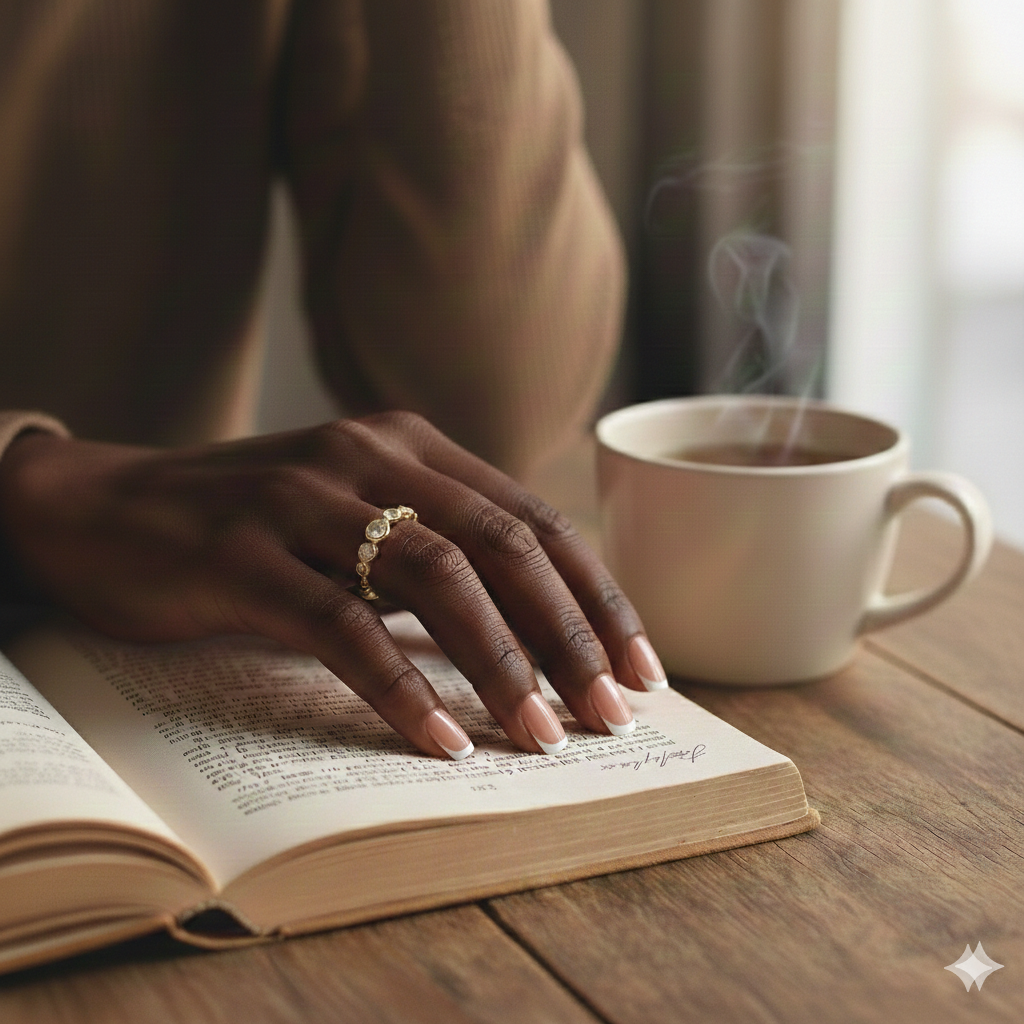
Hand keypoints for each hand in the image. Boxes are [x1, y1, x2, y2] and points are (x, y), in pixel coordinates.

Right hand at [0, 413, 667, 758]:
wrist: (104, 506)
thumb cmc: (249, 525)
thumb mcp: (353, 518)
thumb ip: (429, 550)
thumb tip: (530, 636)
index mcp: (409, 444)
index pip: (532, 520)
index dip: (595, 595)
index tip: (636, 667)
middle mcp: (368, 454)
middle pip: (504, 545)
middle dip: (570, 636)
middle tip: (609, 713)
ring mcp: (302, 497)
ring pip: (437, 580)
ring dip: (502, 665)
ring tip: (540, 736)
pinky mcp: (242, 553)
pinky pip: (343, 626)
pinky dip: (400, 688)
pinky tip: (439, 740)